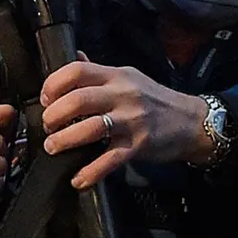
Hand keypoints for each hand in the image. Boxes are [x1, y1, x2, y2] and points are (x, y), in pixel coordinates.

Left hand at [40, 62, 209, 187]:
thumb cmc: (155, 100)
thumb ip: (99, 72)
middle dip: (54, 115)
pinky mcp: (139, 144)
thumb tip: (74, 57)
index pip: (77, 70)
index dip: (53, 84)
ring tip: (53, 147)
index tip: (45, 100)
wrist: (193, 121)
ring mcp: (132, 120)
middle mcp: (123, 94)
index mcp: (117, 76)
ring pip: (91, 128)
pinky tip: (77, 180)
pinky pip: (110, 159)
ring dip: (64, 140)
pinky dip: (90, 172)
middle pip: (78, 100)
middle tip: (47, 126)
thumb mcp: (129, 78)